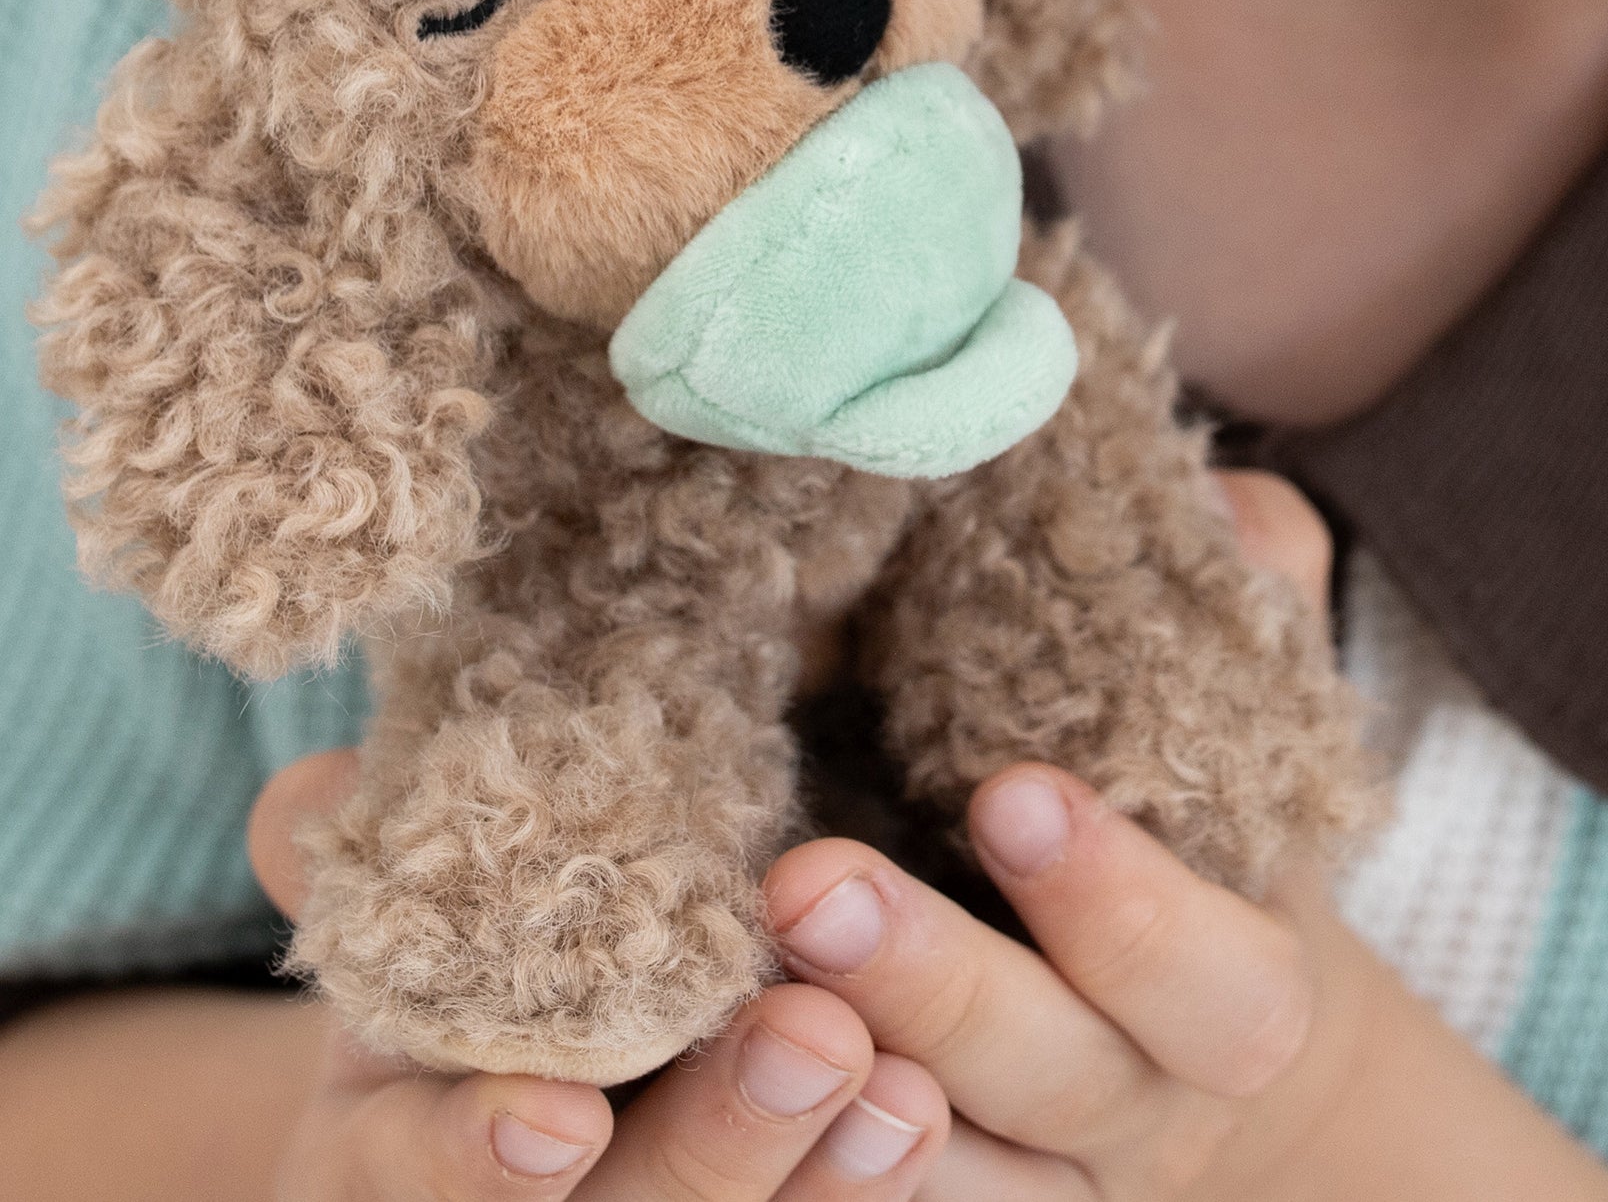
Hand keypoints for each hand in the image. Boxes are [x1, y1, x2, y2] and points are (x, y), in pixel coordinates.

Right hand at [249, 756, 949, 1201]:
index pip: (406, 1178)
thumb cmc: (444, 958)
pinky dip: (869, 1184)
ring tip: (910, 1088)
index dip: (468, 1161)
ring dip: (825, 1183)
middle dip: (715, 1150)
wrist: (520, 1048)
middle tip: (814, 1040)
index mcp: (386, 1156)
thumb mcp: (380, 913)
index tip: (559, 1120)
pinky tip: (934, 1110)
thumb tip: (324, 793)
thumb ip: (339, 851)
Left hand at [762, 471, 1607, 1201]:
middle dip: (936, 984)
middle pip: (1051, 1081)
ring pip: (943, 1175)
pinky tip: (686, 1078)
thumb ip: (1250, 595)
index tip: (1011, 791)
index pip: (1213, 982)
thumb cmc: (1201, 825)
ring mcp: (1037, 1172)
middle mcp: (1140, 1106)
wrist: (1191, 1035)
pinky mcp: (942, 1190)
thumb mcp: (1246, 717)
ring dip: (832, 1090)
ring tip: (731, 981)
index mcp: (1237, 992)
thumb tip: (1200, 495)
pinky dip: (786, 1160)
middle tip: (806, 880)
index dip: (1121, 905)